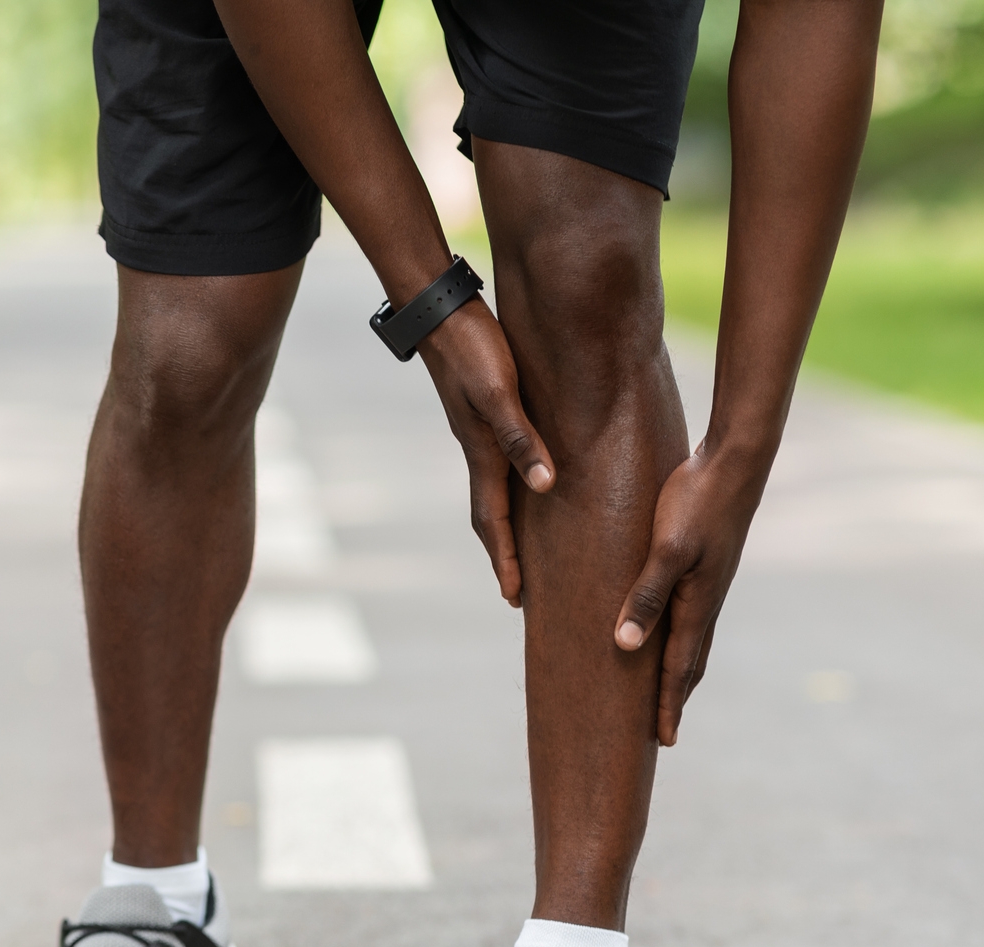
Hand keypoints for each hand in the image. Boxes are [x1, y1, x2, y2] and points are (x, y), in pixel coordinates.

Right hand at [416, 302, 555, 605]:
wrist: (438, 311)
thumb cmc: (472, 348)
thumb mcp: (499, 391)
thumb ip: (520, 438)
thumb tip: (545, 486)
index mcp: (482, 452)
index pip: (494, 521)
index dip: (505, 560)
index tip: (514, 598)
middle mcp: (477, 450)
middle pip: (489, 517)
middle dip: (502, 556)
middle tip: (516, 593)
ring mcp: (476, 435)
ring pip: (492, 494)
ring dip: (503, 529)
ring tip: (520, 552)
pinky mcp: (481, 417)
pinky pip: (496, 468)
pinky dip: (508, 492)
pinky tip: (524, 487)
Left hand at [611, 444, 765, 744]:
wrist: (736, 462)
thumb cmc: (696, 501)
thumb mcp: (667, 549)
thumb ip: (647, 595)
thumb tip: (624, 646)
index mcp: (696, 605)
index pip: (677, 669)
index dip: (667, 706)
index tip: (661, 742)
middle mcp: (706, 602)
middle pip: (689, 664)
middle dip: (676, 700)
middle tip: (663, 735)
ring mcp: (710, 584)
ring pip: (694, 642)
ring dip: (681, 673)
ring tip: (669, 695)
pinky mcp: (707, 566)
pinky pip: (693, 617)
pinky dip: (682, 640)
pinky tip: (673, 633)